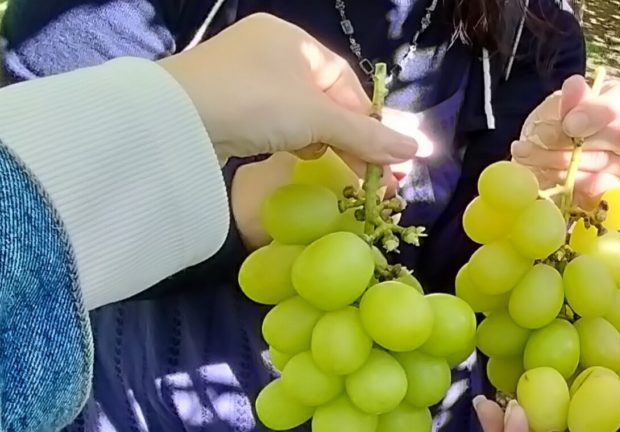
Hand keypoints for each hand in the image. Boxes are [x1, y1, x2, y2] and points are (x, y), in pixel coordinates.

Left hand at [159, 14, 417, 163]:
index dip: (365, 120)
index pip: (343, 81)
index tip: (378, 157)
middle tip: (365, 175)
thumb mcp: (319, 119)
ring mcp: (243, 77)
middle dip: (346, 136)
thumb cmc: (255, 103)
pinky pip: (272, 123)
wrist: (176, 120)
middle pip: (323, 99)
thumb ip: (367, 136)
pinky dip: (288, 141)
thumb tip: (415, 150)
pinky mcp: (225, 103)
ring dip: (319, 141)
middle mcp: (267, 50)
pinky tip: (291, 157)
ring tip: (326, 165)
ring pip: (299, 113)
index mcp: (292, 39)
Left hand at [513, 75, 619, 205]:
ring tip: (527, 153)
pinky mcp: (616, 193)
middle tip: (542, 140)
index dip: (597, 114)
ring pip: (604, 168)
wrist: (549, 151)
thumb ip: (570, 98)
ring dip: (560, 163)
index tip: (569, 124)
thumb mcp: (560, 104)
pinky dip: (568, 186)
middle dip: (578, 143)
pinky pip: (599, 194)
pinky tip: (545, 176)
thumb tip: (576, 86)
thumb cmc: (562, 120)